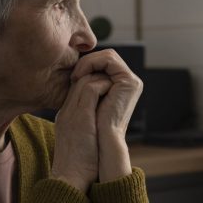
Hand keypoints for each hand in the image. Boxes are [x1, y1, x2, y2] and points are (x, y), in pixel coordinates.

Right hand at [50, 73, 112, 191]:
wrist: (70, 178)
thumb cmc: (78, 167)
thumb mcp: (79, 143)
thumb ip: (85, 131)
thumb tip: (100, 127)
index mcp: (65, 117)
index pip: (75, 90)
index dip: (90, 84)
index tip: (105, 88)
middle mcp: (66, 111)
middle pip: (78, 81)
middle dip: (96, 77)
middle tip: (111, 82)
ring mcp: (71, 112)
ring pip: (84, 81)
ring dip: (101, 80)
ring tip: (113, 86)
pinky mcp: (81, 116)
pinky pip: (91, 89)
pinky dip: (103, 86)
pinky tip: (113, 91)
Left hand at [71, 51, 140, 181]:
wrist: (99, 146)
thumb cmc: (89, 131)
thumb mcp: (85, 104)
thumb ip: (86, 87)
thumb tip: (78, 72)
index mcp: (119, 89)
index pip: (102, 65)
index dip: (86, 66)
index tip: (72, 79)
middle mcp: (127, 84)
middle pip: (105, 58)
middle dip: (87, 62)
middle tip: (73, 76)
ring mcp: (131, 82)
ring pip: (107, 56)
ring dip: (88, 62)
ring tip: (76, 76)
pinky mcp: (130, 82)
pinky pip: (109, 60)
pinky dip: (93, 62)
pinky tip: (81, 75)